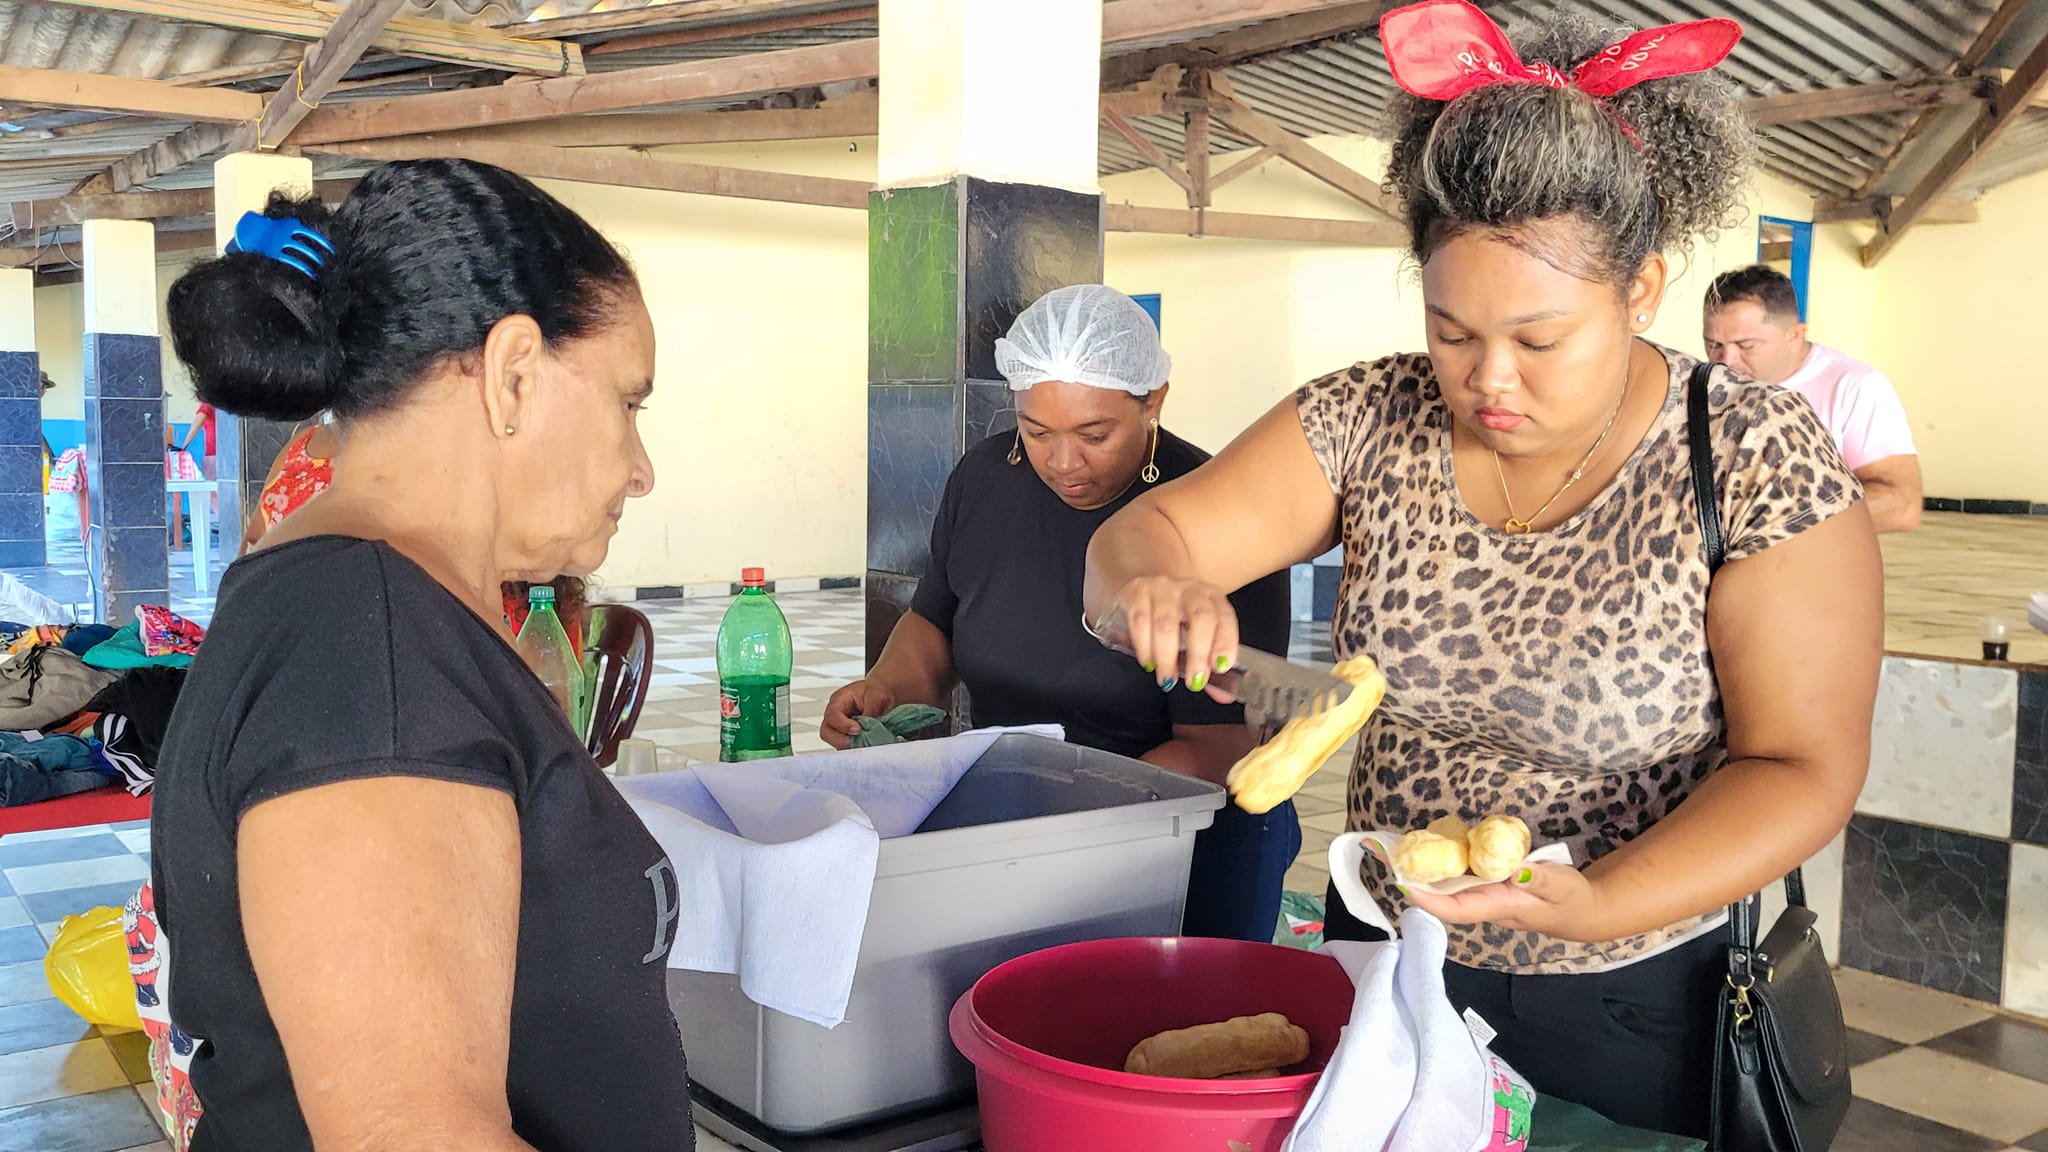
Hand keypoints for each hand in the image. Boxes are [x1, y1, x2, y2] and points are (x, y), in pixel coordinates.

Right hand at [821, 678, 894, 749]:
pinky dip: (855, 749)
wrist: (883, 695)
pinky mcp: (848, 737)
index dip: (842, 725)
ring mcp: (840, 728)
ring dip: (849, 746)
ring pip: (835, 742)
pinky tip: (866, 746)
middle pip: (827, 732)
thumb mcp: (877, 695)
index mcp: (840, 700)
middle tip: (857, 742)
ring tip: (865, 744)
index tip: (857, 730)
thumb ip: (871, 710)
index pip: (832, 714)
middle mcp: (836, 715)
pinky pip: (846, 747)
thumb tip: (868, 727)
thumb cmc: (877, 690)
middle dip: (840, 740)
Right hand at [1110, 577, 1240, 699]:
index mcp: (1211, 598)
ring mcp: (1162, 589)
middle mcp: (1190, 590)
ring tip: (1167, 679)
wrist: (1143, 587)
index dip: (1225, 642)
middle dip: (1198, 653)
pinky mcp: (1136, 593)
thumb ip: (1208, 662)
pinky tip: (1148, 662)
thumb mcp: (1195, 631)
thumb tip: (1223, 694)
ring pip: (1166, 623)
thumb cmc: (1175, 614)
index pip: (1225, 617)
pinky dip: (1144, 647)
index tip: (1221, 667)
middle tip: (1194, 680)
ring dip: (1167, 657)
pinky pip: (1140, 622)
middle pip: (1200, 618)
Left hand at [1390, 855, 1608, 942]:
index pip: (1458, 909)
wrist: (1581, 911)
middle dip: (1414, 879)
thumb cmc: (1571, 899)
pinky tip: (1430, 843)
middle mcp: (1484, 903)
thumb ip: (1540, 879)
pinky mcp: (1488, 884)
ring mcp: (1484, 894)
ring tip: (1395, 847)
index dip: (1430, 900)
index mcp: (1499, 907)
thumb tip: (1515, 869)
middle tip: (1385, 855)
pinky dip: (1444, 861)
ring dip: (1423, 868)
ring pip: (1448, 885)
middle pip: (1442, 896)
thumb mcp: (1562, 887)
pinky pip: (1461, 875)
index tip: (1404, 885)